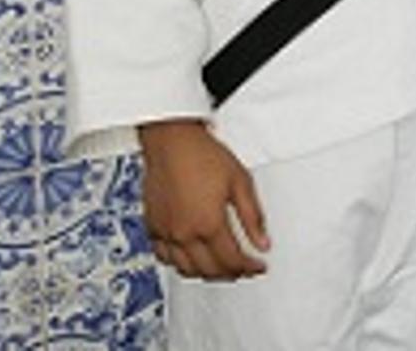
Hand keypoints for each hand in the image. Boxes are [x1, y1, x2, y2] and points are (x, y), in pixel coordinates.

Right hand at [137, 119, 270, 279]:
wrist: (173, 141)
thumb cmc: (205, 155)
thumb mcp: (241, 182)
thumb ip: (253, 217)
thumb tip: (263, 243)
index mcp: (209, 224)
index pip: (232, 261)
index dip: (249, 268)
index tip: (259, 266)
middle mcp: (184, 233)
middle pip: (210, 270)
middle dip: (231, 274)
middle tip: (244, 269)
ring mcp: (165, 232)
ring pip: (185, 270)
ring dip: (206, 274)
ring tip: (222, 267)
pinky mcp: (152, 227)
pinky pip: (164, 257)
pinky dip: (179, 264)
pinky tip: (191, 258)